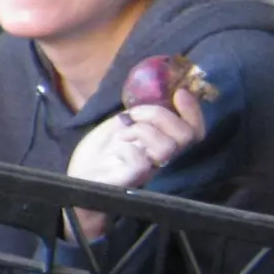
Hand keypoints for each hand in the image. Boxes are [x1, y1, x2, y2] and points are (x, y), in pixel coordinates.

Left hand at [65, 90, 206, 240]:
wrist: (79, 178)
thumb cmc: (101, 150)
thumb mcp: (122, 124)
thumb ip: (141, 115)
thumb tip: (155, 93)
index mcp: (161, 143)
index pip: (194, 131)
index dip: (194, 112)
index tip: (180, 93)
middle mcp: (159, 158)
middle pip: (186, 136)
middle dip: (161, 115)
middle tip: (134, 115)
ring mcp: (146, 171)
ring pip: (166, 148)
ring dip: (141, 131)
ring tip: (122, 133)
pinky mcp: (128, 180)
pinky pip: (140, 164)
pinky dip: (128, 149)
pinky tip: (117, 148)